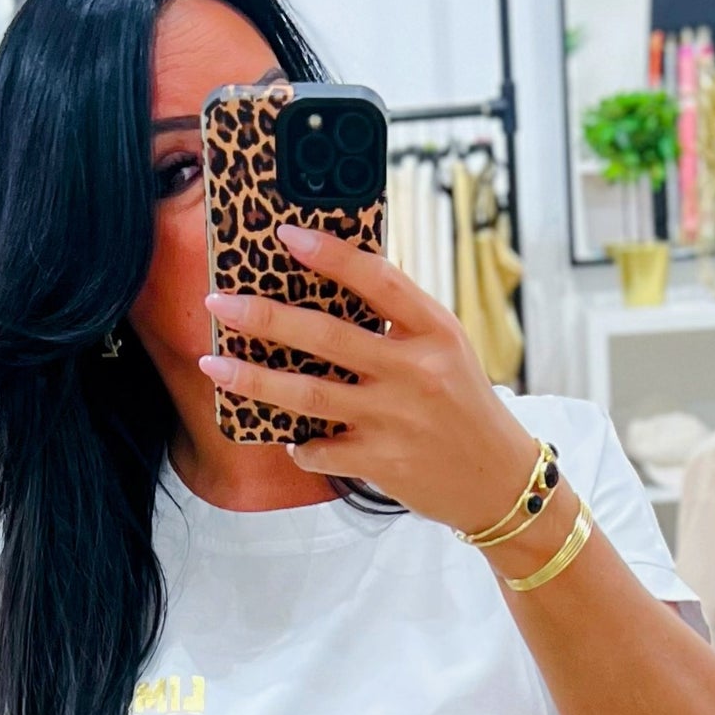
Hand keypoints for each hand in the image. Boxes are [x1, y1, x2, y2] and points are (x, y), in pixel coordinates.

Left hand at [199, 222, 541, 535]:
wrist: (498, 479)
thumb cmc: (464, 406)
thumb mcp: (446, 349)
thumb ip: (399, 321)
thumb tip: (331, 286)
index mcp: (434, 331)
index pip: (377, 280)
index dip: (330, 255)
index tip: (285, 235)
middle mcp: (415, 371)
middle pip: (327, 336)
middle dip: (266, 316)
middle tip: (219, 302)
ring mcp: (396, 419)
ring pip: (310, 394)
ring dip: (255, 378)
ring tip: (216, 366)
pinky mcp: (383, 462)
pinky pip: (321, 449)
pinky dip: (300, 445)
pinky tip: (290, 439)